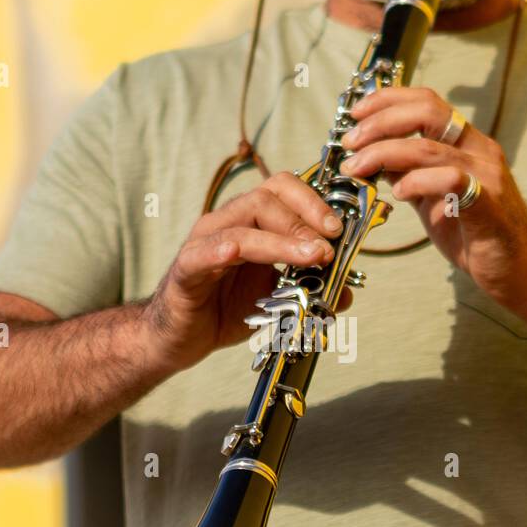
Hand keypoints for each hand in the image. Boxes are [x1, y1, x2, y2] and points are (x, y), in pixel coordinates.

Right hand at [143, 172, 348, 372]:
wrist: (181, 337)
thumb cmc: (226, 309)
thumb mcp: (277, 298)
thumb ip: (309, 288)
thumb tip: (345, 291)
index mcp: (250, 222)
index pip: (282, 189)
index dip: (313, 202)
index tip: (339, 229)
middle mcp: (226, 223)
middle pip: (265, 198)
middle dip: (305, 220)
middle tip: (330, 247)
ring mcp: (203, 243)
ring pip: (243, 224)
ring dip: (283, 239)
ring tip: (312, 256)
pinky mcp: (186, 269)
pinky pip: (204, 253)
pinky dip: (222, 249)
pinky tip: (236, 253)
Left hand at [338, 86, 526, 313]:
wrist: (519, 272)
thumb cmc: (478, 237)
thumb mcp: (434, 200)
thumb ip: (409, 176)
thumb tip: (376, 158)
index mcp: (468, 144)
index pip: (427, 102)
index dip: (388, 100)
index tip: (356, 113)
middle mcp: (480, 151)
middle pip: (427, 112)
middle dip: (380, 122)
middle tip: (351, 142)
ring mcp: (487, 175)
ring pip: (429, 147)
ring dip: (384, 153)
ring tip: (358, 168)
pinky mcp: (489, 205)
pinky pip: (450, 180)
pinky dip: (416, 182)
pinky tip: (397, 194)